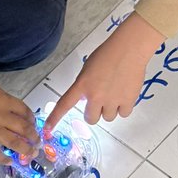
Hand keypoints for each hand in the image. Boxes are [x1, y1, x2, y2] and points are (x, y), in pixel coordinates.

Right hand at [0, 49, 37, 162]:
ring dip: (25, 149)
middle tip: (38, 142)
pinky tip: (9, 162)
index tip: (34, 124)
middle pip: (23, 128)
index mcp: (3, 100)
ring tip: (31, 154)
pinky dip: (2, 158)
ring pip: (14, 142)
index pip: (25, 111)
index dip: (32, 119)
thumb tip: (6, 106)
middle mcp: (1, 115)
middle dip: (34, 137)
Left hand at [46, 12, 162, 129]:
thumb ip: (85, 85)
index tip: (47, 129)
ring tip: (115, 93)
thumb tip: (87, 99)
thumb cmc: (109, 54)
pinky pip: (123, 114)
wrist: (129, 48)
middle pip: (91, 119)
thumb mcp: (89, 68)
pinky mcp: (127, 101)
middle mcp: (96, 95)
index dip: (55, 119)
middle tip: (100, 101)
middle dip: (94, 112)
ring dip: (110, 109)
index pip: (64, 105)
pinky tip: (124, 93)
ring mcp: (112, 100)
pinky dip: (124, 107)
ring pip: (108, 118)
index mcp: (83, 85)